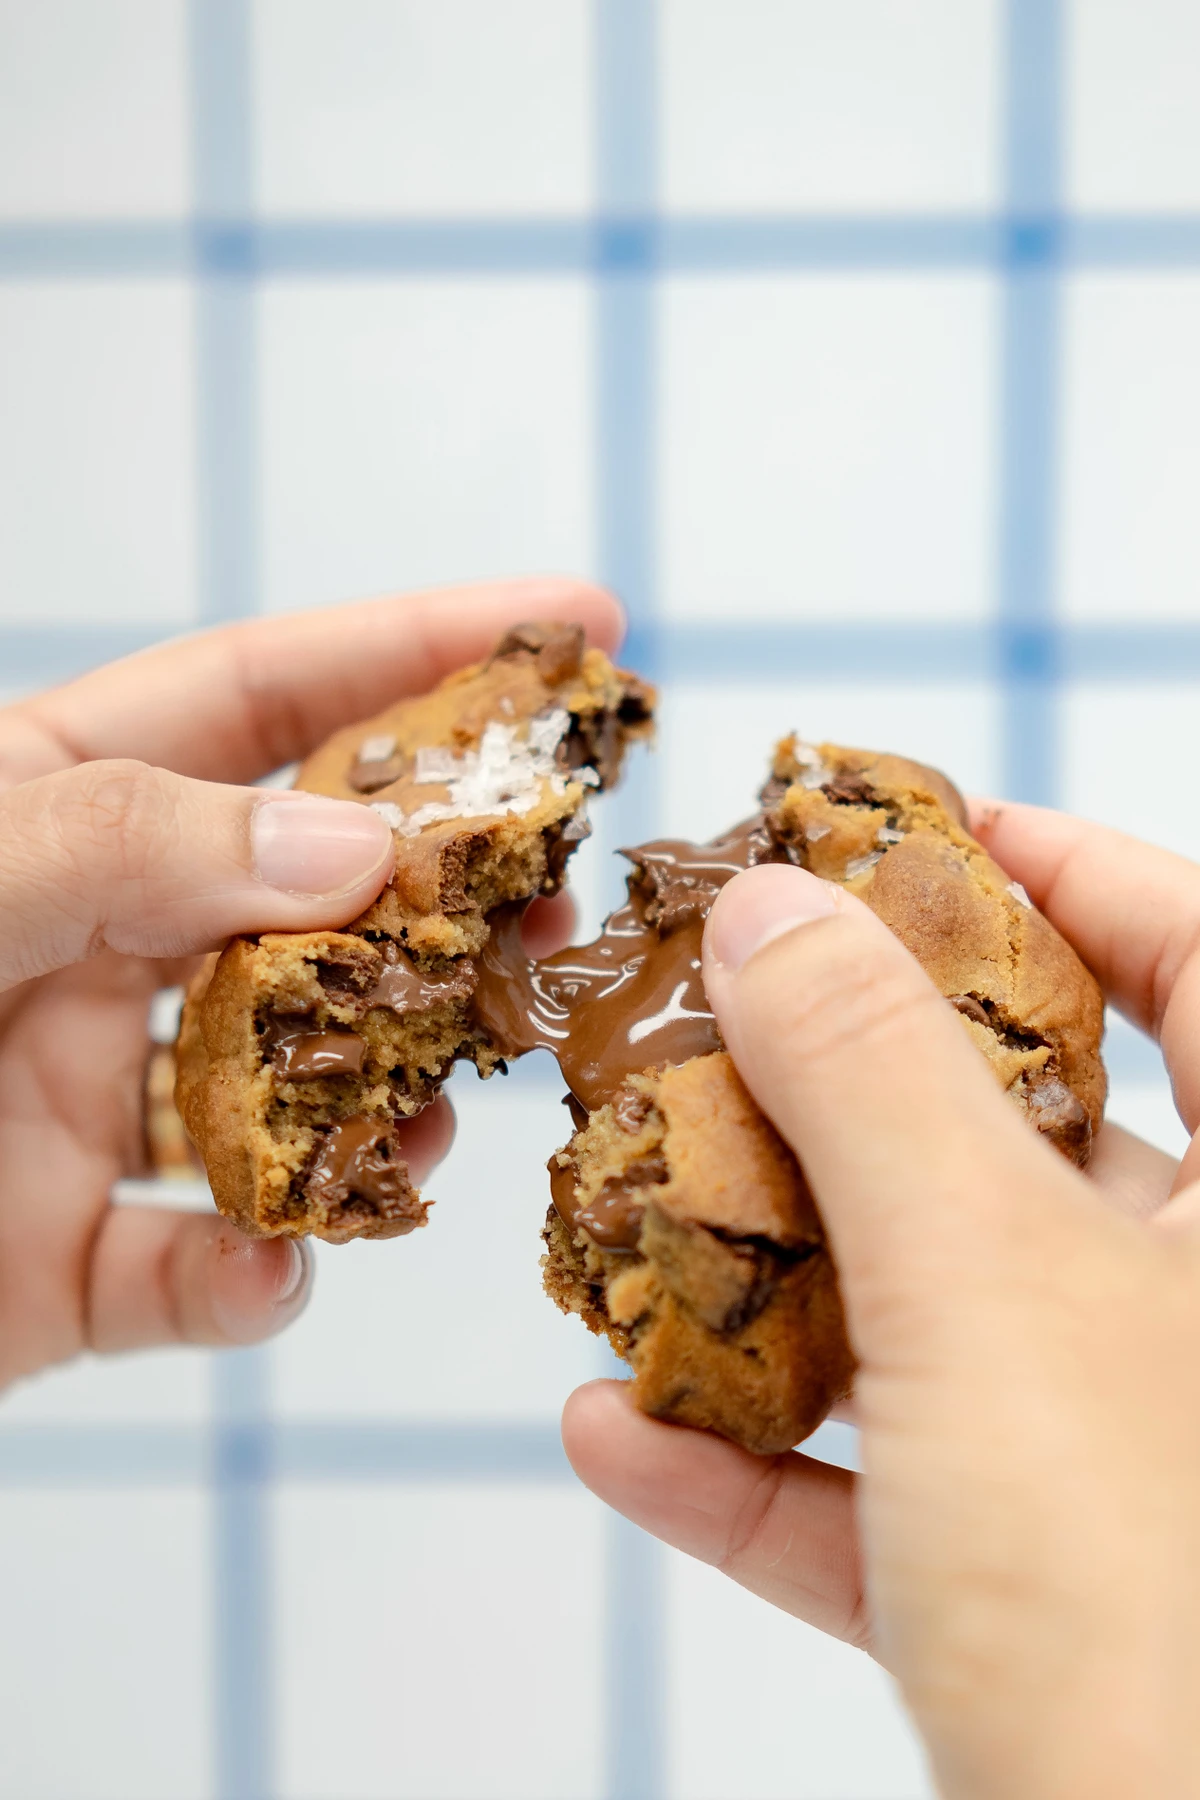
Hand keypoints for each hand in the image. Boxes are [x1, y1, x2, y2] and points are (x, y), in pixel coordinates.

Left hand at [0, 578, 620, 1394]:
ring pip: (296, 1088)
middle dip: (450, 896)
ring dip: (383, 1101)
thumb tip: (355, 850)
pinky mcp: (69, 1266)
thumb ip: (127, 842)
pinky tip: (262, 1264)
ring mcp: (81, 1103)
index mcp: (41, 805)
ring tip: (434, 1110)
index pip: (259, 695)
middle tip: (557, 908)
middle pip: (317, 893)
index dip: (419, 648)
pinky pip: (202, 1269)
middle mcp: (84, 943)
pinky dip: (254, 1276)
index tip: (576, 620)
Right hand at [564, 806, 1199, 1798]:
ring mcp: (1142, 1461)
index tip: (910, 832)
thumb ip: (868, 1074)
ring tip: (636, 1214)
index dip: (1069, 866)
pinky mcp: (1056, 1596)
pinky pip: (895, 1494)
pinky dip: (762, 1469)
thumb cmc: (1147, 1590)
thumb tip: (771, 908)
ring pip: (947, 1315)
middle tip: (728, 1009)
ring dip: (777, 1278)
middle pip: (1043, 1130)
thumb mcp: (983, 1281)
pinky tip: (620, 1436)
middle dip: (865, 1074)